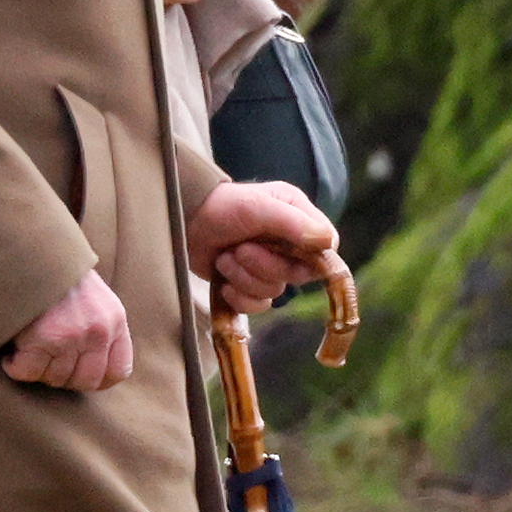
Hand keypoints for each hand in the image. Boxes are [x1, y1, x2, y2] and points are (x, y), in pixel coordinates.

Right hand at [1, 269, 132, 391]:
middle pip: (84, 381)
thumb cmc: (58, 273)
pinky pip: (27, 372)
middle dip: (62, 376)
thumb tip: (93, 372)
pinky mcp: (44, 337)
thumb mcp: (95, 295)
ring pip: (55, 378)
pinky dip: (15, 366)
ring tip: (28, 347)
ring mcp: (73, 335)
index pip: (118, 371)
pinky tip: (12, 351)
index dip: (97, 379)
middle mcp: (99, 330)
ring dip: (37, 368)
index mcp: (115, 319)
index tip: (76, 373)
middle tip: (45, 358)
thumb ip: (100, 327)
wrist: (31, 246)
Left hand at [186, 180, 337, 314]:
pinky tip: (224, 281)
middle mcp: (288, 240)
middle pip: (299, 274)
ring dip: (245, 278)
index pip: (326, 246)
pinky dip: (239, 296)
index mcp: (297, 214)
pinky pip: (258, 305)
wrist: (185, 221)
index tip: (289, 256)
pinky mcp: (249, 283)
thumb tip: (327, 244)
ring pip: (275, 291)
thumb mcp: (257, 207)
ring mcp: (268, 263)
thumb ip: (292, 222)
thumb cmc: (221, 205)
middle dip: (265, 266)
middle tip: (241, 249)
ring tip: (225, 257)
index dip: (313, 259)